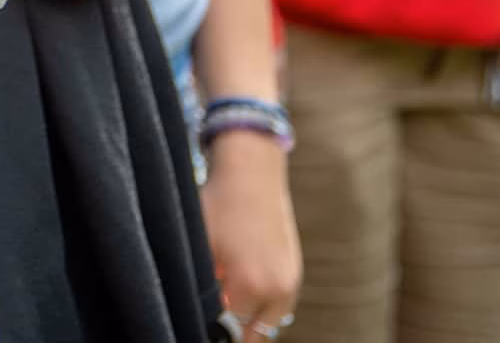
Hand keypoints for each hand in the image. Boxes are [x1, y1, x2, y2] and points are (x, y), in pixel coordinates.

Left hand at [203, 131, 302, 339]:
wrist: (252, 173)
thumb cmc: (221, 205)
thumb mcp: (202, 246)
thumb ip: (205, 285)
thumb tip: (207, 310)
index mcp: (250, 285)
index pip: (229, 327)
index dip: (212, 321)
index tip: (203, 313)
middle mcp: (277, 289)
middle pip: (254, 332)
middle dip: (235, 326)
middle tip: (219, 310)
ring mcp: (291, 281)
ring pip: (270, 322)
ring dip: (252, 319)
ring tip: (231, 303)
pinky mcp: (296, 272)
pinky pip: (281, 306)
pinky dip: (266, 306)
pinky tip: (248, 291)